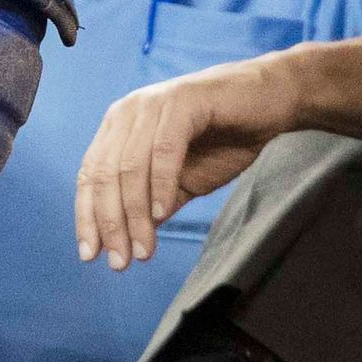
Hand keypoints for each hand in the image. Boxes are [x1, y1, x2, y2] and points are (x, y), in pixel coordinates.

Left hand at [76, 56, 301, 271]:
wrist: (273, 102)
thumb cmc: (227, 139)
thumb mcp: (183, 181)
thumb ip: (153, 205)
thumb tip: (123, 241)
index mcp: (120, 126)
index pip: (90, 175)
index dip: (87, 217)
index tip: (92, 256)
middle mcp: (129, 111)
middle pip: (105, 174)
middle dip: (111, 223)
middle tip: (122, 261)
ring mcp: (154, 102)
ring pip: (130, 166)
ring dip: (135, 214)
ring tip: (143, 249)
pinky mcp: (183, 99)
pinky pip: (164, 149)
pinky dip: (159, 184)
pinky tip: (161, 213)